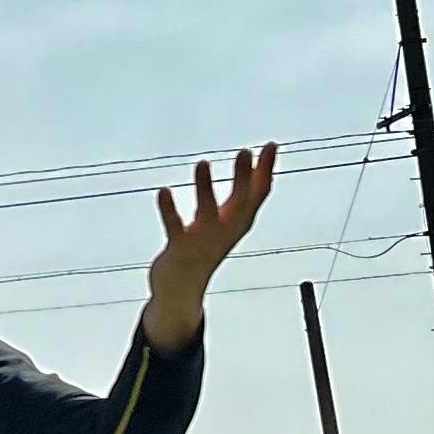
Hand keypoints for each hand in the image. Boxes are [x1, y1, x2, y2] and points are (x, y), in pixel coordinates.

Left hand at [143, 144, 276, 348]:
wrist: (182, 289)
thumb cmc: (207, 247)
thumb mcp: (230, 219)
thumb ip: (244, 192)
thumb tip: (258, 159)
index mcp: (238, 222)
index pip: (259, 194)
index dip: (266, 170)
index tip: (270, 144)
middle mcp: (225, 231)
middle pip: (240, 203)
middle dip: (243, 178)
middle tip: (245, 151)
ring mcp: (203, 241)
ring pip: (207, 213)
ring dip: (205, 189)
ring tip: (202, 163)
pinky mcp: (179, 249)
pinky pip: (175, 228)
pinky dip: (169, 210)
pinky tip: (163, 191)